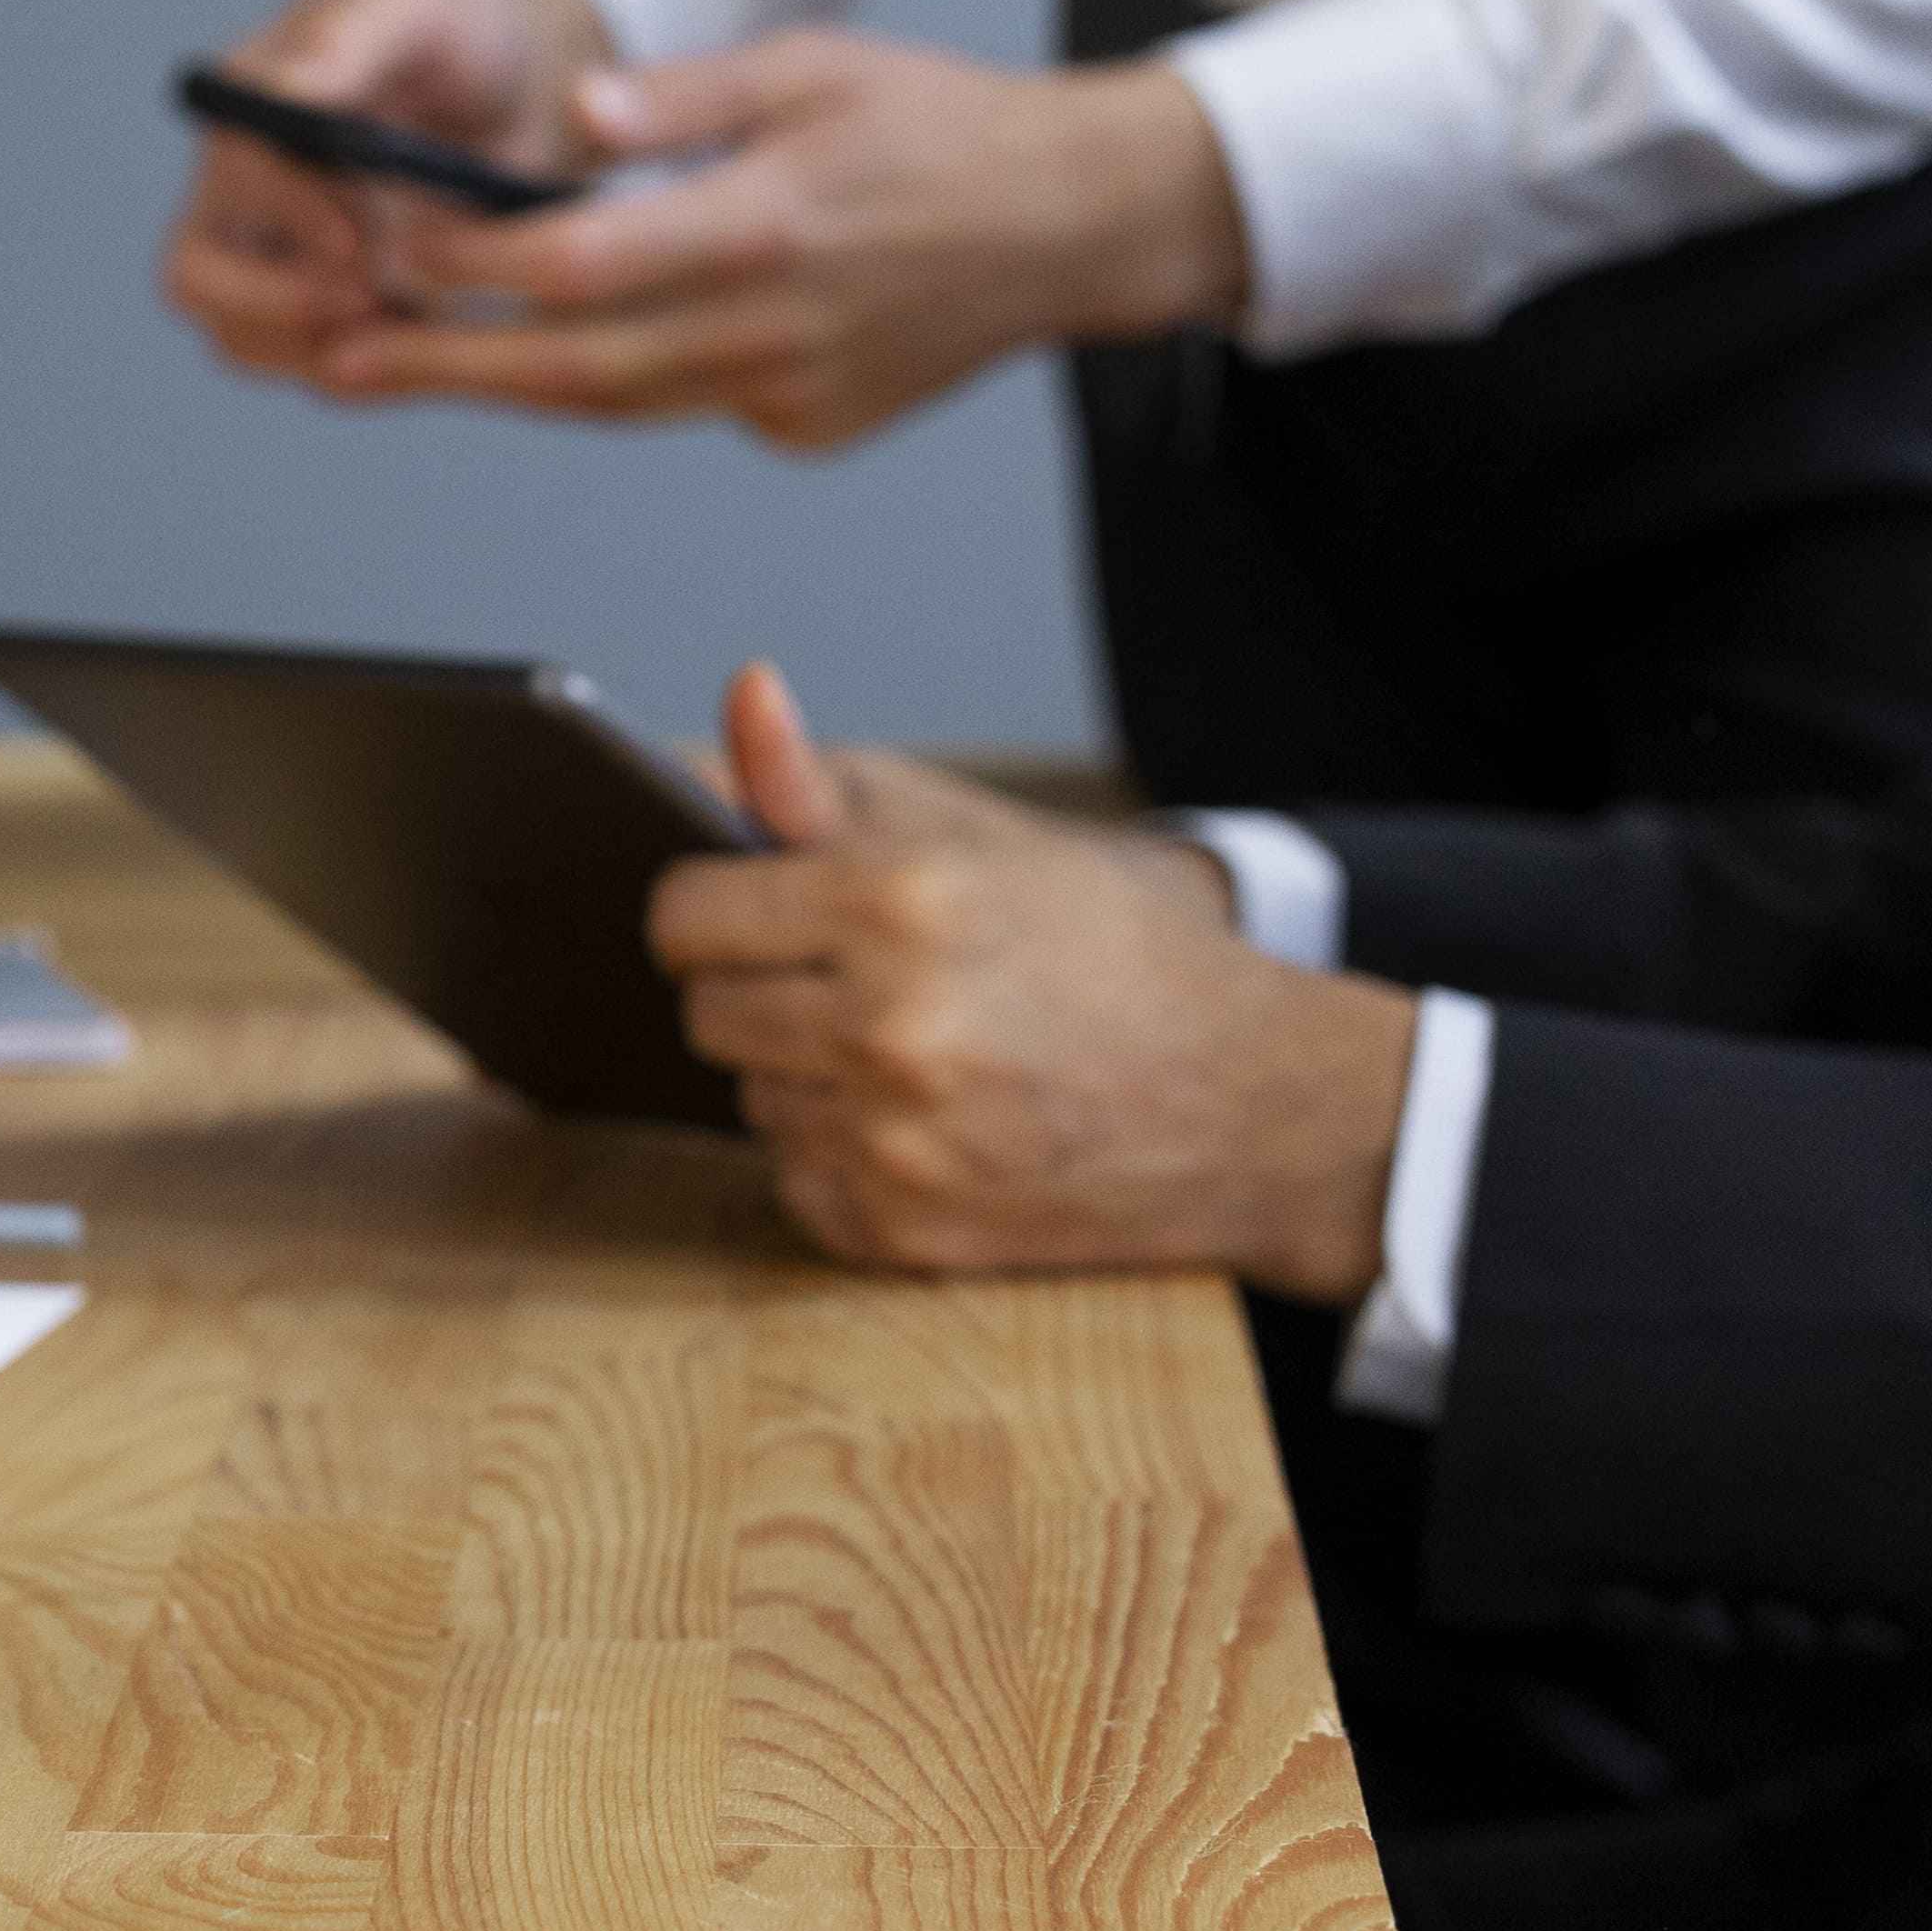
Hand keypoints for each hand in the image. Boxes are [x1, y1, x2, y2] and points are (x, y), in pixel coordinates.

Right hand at [160, 0, 618, 388]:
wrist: (524, 89)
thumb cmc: (463, 33)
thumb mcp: (418, 7)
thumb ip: (350, 34)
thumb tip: (286, 90)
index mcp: (248, 102)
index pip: (229, 173)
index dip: (287, 213)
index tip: (360, 241)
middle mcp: (237, 188)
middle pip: (195, 277)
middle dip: (276, 303)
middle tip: (374, 300)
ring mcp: (268, 259)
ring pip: (238, 340)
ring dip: (319, 344)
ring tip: (415, 316)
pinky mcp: (314, 312)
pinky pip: (306, 369)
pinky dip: (363, 369)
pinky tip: (428, 330)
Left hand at [319, 34, 1255, 450]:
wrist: (1071, 224)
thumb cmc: (942, 125)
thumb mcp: (813, 65)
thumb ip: (684, 95)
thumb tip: (575, 112)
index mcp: (769, 224)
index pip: (588, 263)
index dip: (483, 266)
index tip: (401, 248)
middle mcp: (774, 327)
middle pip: (574, 366)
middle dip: (446, 368)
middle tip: (336, 362)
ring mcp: (793, 393)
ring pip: (617, 403)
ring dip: (504, 390)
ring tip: (396, 371)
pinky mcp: (809, 429)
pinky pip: (685, 409)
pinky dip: (614, 383)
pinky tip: (550, 352)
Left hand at [650, 663, 1407, 1297]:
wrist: (1247, 1103)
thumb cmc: (1105, 945)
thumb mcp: (976, 833)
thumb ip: (821, 782)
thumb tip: (737, 697)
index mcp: (900, 902)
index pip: (684, 915)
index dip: (713, 904)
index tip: (749, 907)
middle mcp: (890, 1028)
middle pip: (705, 1010)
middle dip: (758, 986)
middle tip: (848, 975)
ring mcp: (894, 1142)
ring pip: (748, 1096)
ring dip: (802, 1072)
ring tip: (907, 1045)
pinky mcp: (903, 1233)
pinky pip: (794, 1176)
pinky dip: (838, 1151)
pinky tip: (921, 1120)